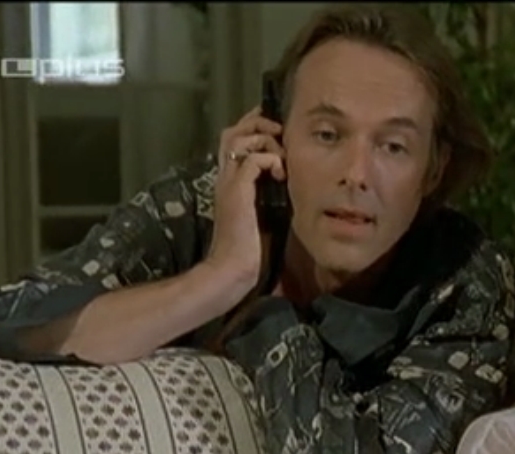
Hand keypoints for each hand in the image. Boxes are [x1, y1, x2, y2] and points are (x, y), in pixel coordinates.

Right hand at [203, 106, 286, 286]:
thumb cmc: (248, 249)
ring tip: (281, 157)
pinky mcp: (237, 192)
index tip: (276, 132)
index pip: (234, 141)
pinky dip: (270, 160)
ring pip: (240, 138)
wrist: (231, 269)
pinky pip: (252, 160)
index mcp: (230, 181)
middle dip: (257, 123)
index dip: (253, 128)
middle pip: (232, 131)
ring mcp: (228, 183)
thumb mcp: (263, 213)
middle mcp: (225, 177)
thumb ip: (268, 194)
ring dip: (265, 140)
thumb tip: (289, 181)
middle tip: (279, 133)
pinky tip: (281, 175)